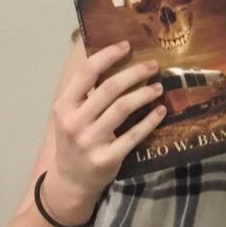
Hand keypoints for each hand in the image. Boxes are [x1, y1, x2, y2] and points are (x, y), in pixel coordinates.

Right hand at [46, 41, 165, 213]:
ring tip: (159, 87)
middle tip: (153, 65)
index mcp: (64, 106)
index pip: (86, 74)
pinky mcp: (107, 158)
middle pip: (109, 89)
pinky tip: (161, 110)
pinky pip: (133, 135)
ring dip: (144, 94)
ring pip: (122, 108)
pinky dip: (150, 121)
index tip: (127, 45)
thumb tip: (115, 60)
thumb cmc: (75, 139)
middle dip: (134, 73)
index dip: (107, 56)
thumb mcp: (70, 115)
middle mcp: (74, 122)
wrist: (71, 181)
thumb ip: (86, 93)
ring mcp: (90, 141)